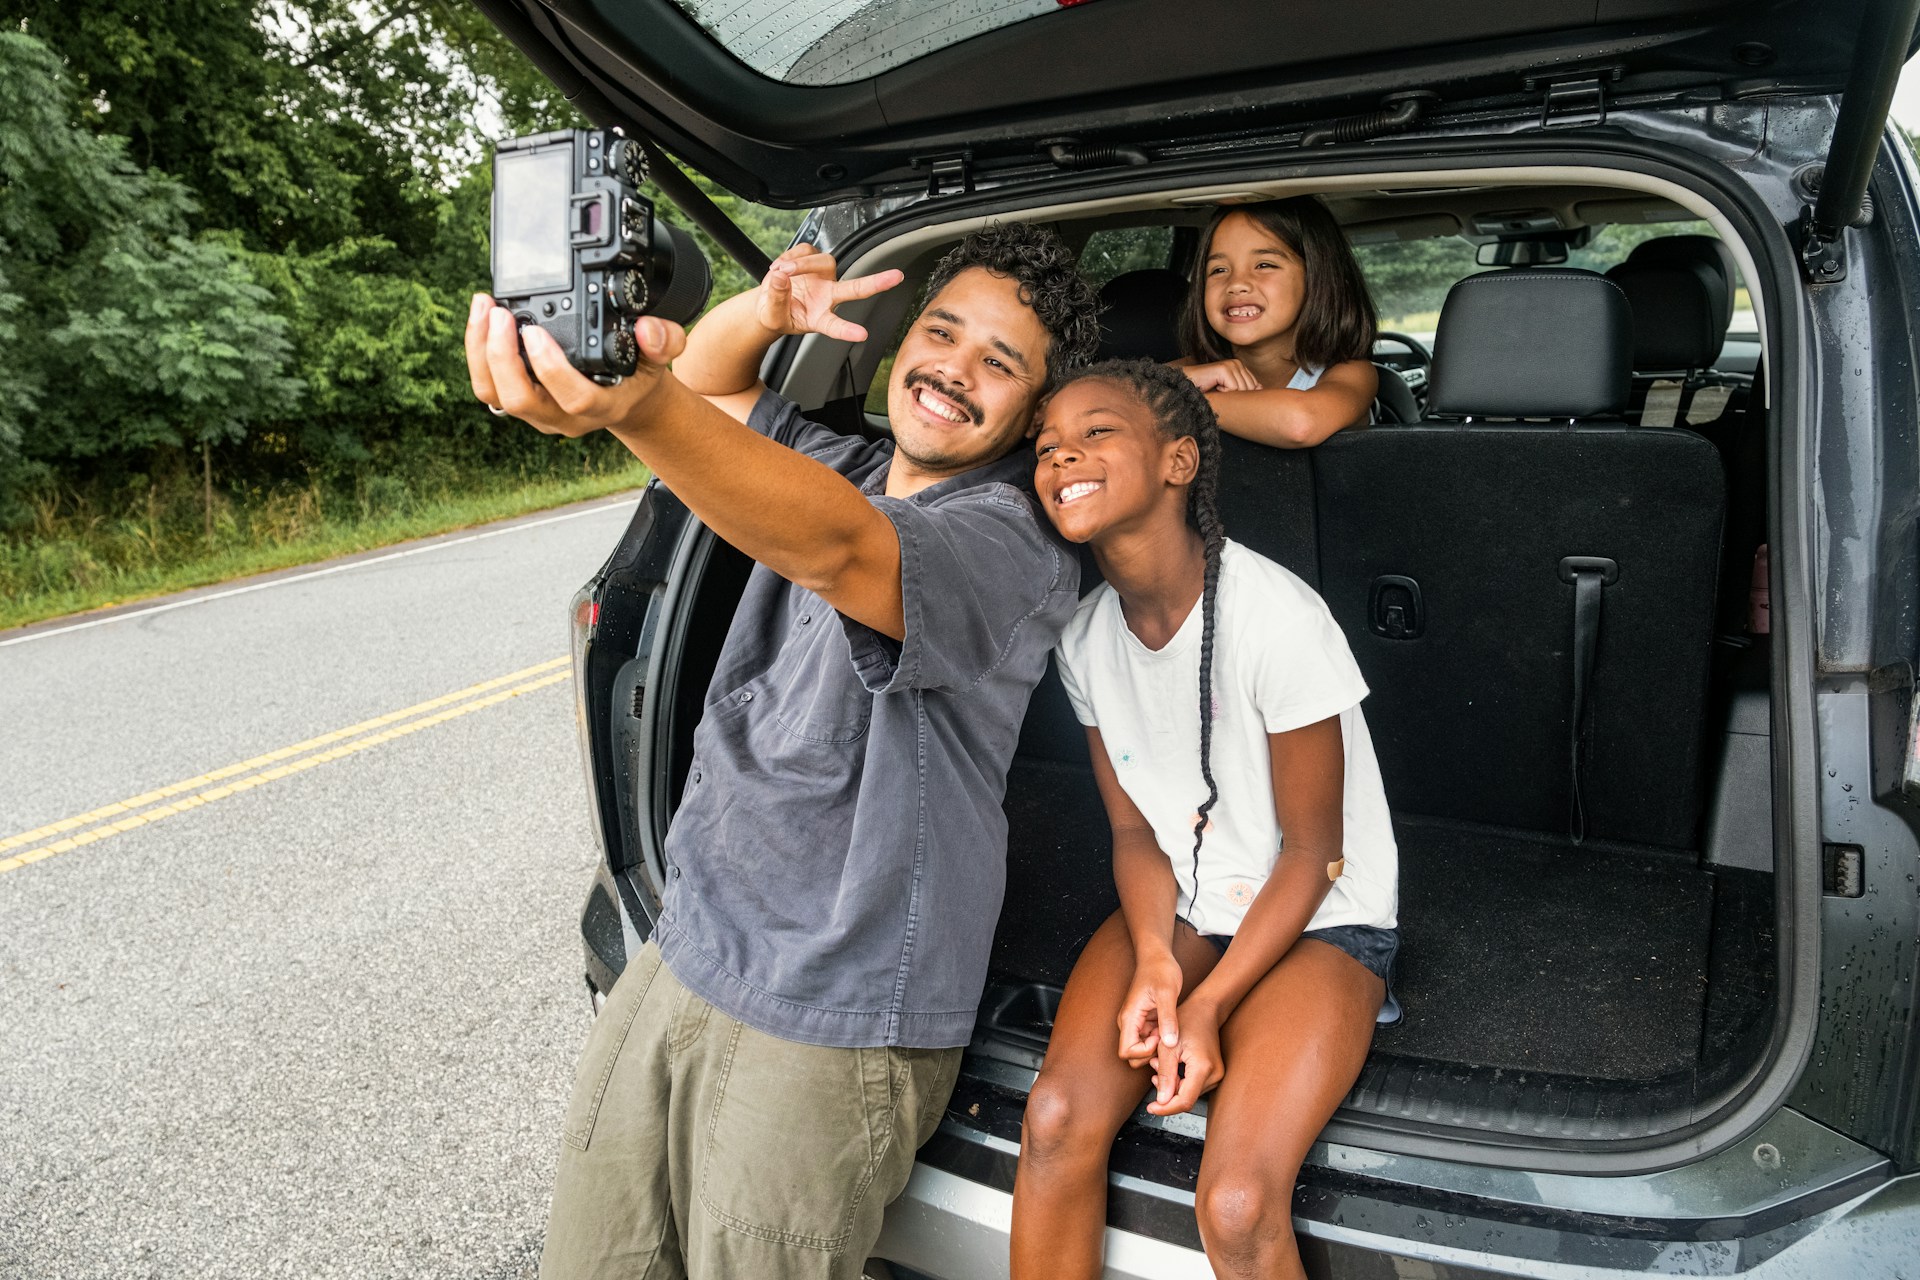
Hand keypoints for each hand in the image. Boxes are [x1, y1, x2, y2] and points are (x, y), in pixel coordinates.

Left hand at [465, 294, 683, 435]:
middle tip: (499, 314)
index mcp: (601, 407)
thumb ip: (665, 341)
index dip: (550, 368)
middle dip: (502, 356)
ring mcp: (538, 412)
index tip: (535, 331)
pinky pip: (488, 385)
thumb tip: (647, 328)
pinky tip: (482, 319)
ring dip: (481, 352)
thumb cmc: (637, 377)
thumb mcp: (660, 358)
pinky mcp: (520, 400)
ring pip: (495, 393)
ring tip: (484, 309)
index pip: (573, 399)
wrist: (624, 400)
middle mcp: (564, 416)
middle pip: (520, 400)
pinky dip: (477, 352)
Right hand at [755, 242, 903, 342]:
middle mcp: (828, 297)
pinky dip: (791, 256)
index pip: (836, 326)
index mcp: (820, 318)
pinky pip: (806, 251)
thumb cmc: (775, 314)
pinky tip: (780, 267)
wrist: (768, 302)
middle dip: (876, 283)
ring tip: (780, 272)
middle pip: (855, 289)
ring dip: (800, 264)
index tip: (862, 334)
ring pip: (822, 262)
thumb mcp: (771, 315)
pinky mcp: (814, 261)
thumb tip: (781, 277)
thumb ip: (777, 298)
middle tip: (896, 277)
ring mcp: (824, 278)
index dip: (847, 330)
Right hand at [1117, 950, 1183, 1068]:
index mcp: (1129, 1017)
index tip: (1161, 1038)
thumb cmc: (1160, 970)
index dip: (1144, 1052)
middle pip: (1132, 1055)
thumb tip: (1169, 1044)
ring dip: (1157, 1047)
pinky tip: (1172, 1028)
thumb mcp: (1167, 993)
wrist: (1157, 956)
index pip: (1126, 1052)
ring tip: (1172, 1031)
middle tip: (1169, 1037)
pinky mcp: (1145, 1021)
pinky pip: (1150, 1040)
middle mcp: (1128, 1023)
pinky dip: (1161, 1040)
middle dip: (1151, 1053)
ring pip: (1142, 1049)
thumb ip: (1168, 1019)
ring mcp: (1136, 1023)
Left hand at [1147, 1000, 1223, 1116]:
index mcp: (1203, 1067)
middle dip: (1166, 1091)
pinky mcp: (1215, 1073)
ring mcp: (1217, 1074)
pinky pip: (1194, 1085)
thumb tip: (1161, 1101)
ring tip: (1160, 1063)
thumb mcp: (1167, 1048)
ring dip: (1172, 1084)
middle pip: (1187, 1098)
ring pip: (1189, 1092)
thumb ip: (1164, 1075)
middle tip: (1153, 1071)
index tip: (1151, 1108)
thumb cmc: (1186, 1022)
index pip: (1184, 1101)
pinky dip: (1179, 1081)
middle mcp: (1215, 1074)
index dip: (1166, 1108)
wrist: (1205, 1010)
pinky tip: (1171, 1067)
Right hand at [1180, 359, 1261, 393]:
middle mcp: (1237, 363)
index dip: (1243, 395)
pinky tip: (1214, 387)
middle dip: (1237, 395)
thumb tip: (1261, 388)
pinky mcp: (1224, 369)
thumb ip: (1244, 388)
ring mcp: (1230, 365)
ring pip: (1242, 389)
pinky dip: (1224, 393)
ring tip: (1217, 389)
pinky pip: (1233, 389)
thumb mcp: (1228, 390)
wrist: (1185, 386)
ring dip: (1229, 395)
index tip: (1227, 393)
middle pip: (1250, 388)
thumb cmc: (1205, 390)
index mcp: (1240, 366)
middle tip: (1221, 391)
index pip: (1254, 386)